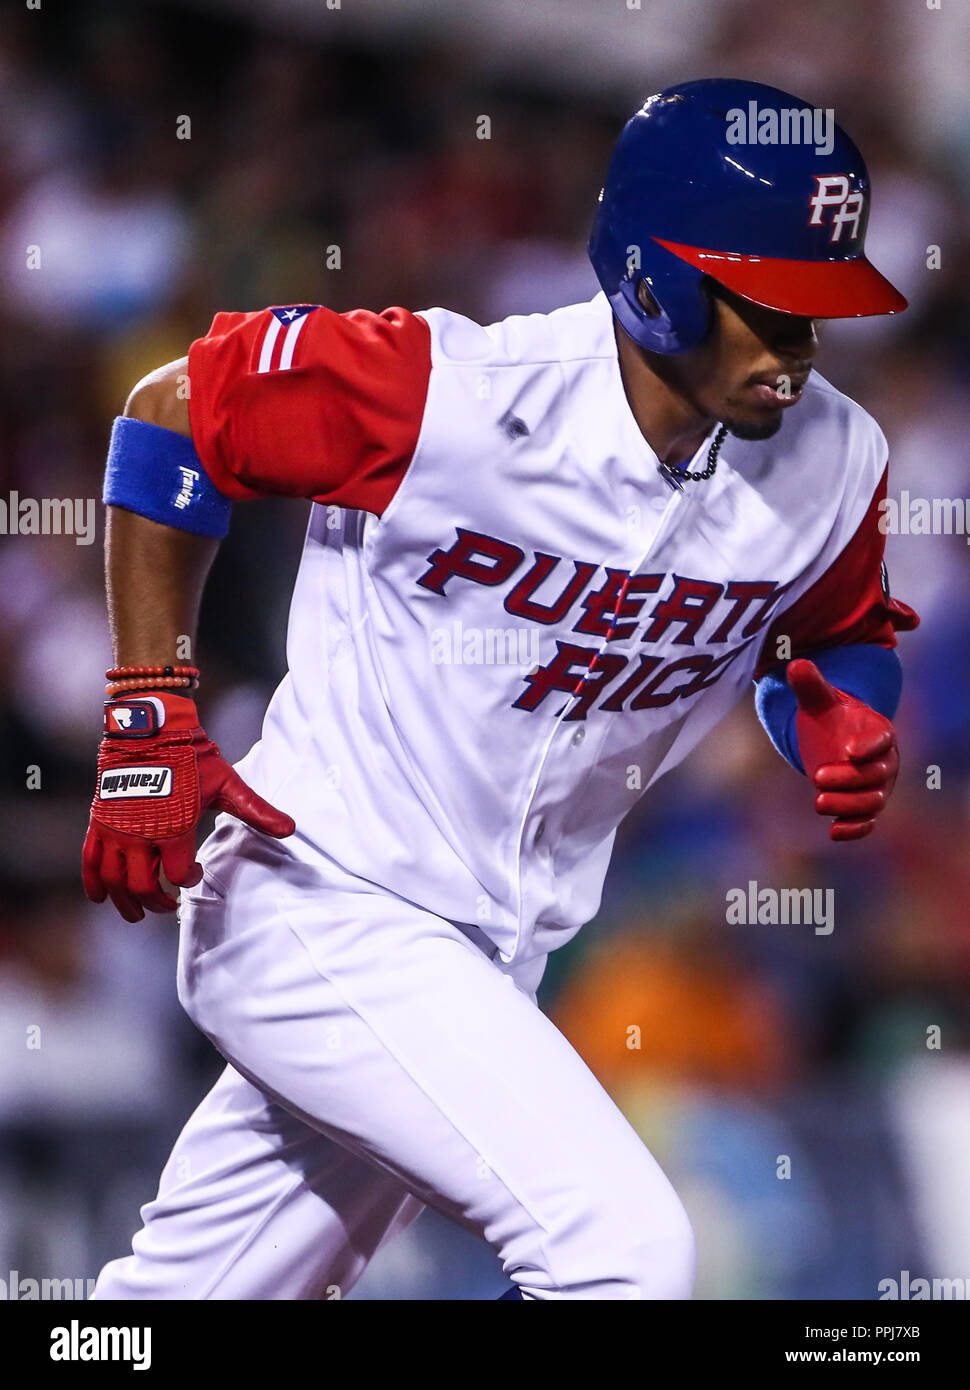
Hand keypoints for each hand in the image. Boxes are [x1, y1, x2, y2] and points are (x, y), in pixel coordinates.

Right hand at [82, 691, 294, 920]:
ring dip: (125, 903)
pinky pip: (90, 861)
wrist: (151, 729)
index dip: (190, 881)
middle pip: (143, 887)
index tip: (197, 874)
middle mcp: (141, 835)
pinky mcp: (99, 823)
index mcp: (173, 828)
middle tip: (168, 905)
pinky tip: (100, 897)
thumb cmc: (192, 757)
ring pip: (115, 881)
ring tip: (135, 914)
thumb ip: (256, 810)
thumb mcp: (227, 783)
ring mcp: (116, 830)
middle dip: (157, 902)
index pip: (179, 875)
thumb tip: (291, 829)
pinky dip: (94, 883)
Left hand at [787, 657, 897, 841]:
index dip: (869, 746)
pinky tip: (833, 833)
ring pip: (872, 802)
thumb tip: (795, 664)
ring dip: (849, 807)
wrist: (835, 740)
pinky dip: (854, 830)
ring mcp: (876, 787)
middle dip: (849, 779)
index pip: (880, 739)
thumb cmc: (832, 718)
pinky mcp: (864, 808)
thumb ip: (811, 686)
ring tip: (818, 803)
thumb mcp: (820, 701)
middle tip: (817, 777)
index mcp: (878, 732)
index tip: (851, 750)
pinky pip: (866, 823)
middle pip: (875, 776)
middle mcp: (883, 762)